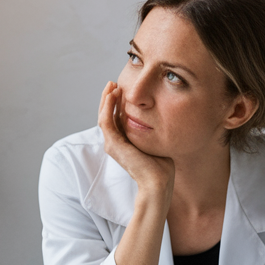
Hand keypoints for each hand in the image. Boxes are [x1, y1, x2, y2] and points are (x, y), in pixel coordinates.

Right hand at [97, 82, 173, 197]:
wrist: (158, 181)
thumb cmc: (162, 166)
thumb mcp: (155, 141)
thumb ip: (152, 130)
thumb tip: (160, 117)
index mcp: (123, 142)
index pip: (115, 118)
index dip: (117, 103)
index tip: (122, 88)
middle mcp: (115, 143)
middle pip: (106, 115)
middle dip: (109, 98)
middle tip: (113, 83)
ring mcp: (112, 144)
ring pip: (103, 116)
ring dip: (106, 99)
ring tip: (112, 85)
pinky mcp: (113, 144)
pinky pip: (106, 120)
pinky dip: (107, 106)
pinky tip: (112, 94)